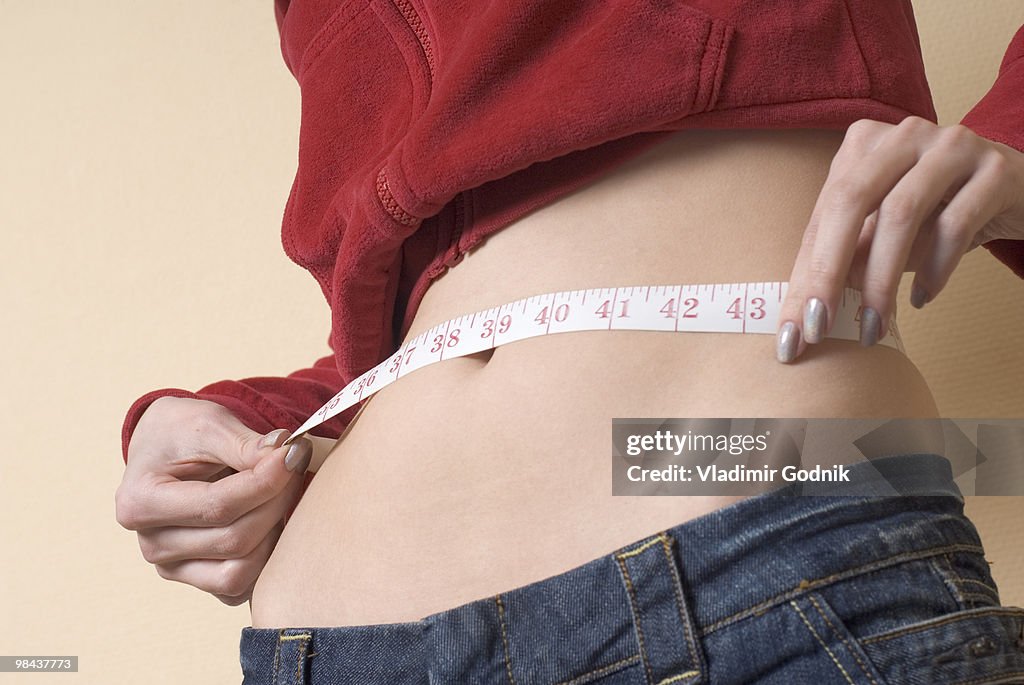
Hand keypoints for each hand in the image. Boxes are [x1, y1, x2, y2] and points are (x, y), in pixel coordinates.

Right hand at [115, 397, 312, 605]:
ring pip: (242, 571)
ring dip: (277, 530)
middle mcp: (151, 545)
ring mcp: (174, 569)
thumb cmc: (182, 432)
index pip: (218, 506)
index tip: (294, 454)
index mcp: (140, 504)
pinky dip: (268, 560)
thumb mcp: (207, 423)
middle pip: (235, 540)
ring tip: (286, 491)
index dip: (265, 482)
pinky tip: (276, 520)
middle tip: (296, 464)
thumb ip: (244, 443)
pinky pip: (242, 588)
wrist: (167, 448)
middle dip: (276, 500)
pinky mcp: (199, 582)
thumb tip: (285, 455)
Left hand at [776, 116, 1023, 362]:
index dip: (803, 273)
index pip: (823, 213)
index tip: (791, 331)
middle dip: (828, 271)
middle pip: (850, 201)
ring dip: (881, 278)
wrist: (1018, 190)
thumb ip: (848, 257)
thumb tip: (806, 310)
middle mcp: (903, 135)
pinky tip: (922, 298)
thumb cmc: (938, 213)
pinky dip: (934, 268)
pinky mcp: (994, 169)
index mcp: (864, 144)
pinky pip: (956, 223)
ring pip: (901, 212)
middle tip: (818, 327)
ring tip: (873, 324)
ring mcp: (951, 145)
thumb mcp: (884, 232)